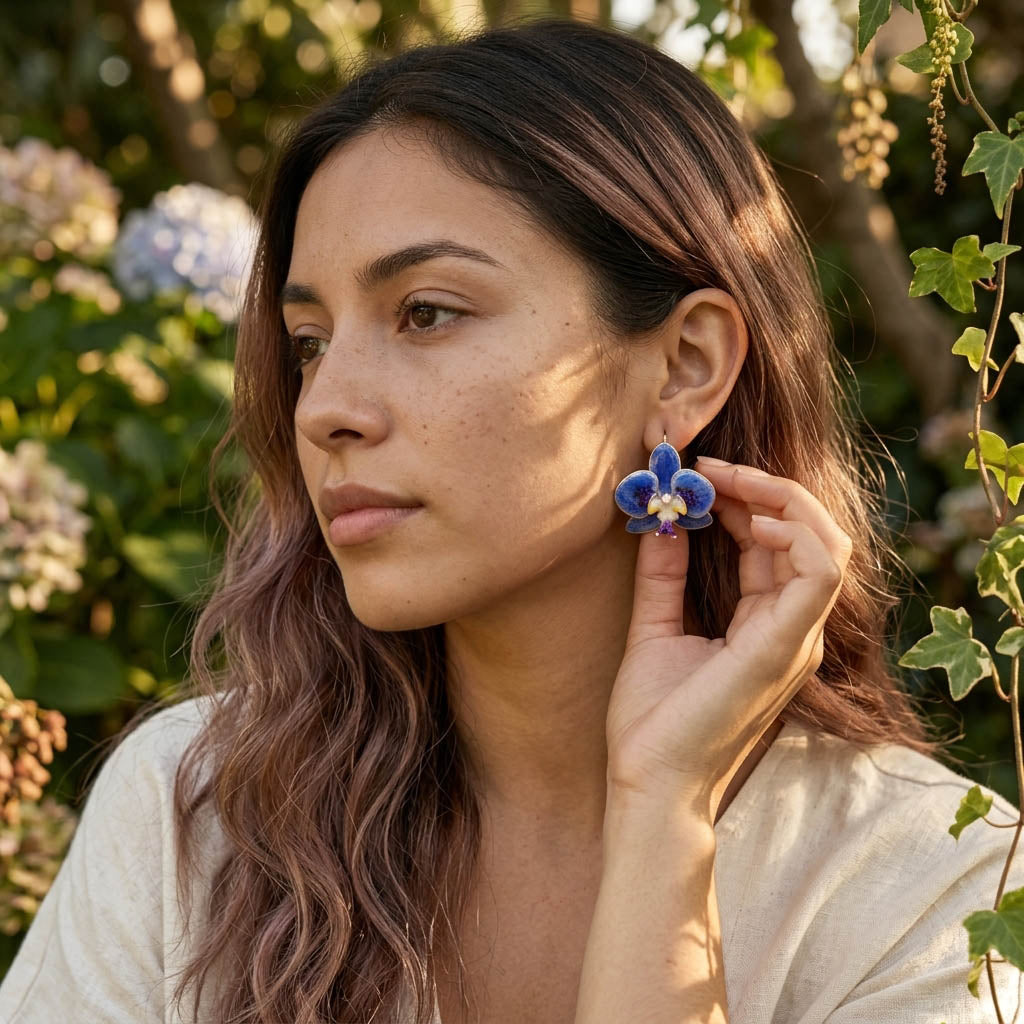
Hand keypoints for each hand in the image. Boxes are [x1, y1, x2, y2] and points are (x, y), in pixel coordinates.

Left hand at [604, 458, 852, 818]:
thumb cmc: (653, 718)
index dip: (742, 498)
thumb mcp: (656, 627)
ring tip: (725, 481)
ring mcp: (796, 639)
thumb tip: (662, 520)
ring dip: (780, 499)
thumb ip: (664, 575)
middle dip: (764, 488)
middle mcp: (792, 629)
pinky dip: (794, 535)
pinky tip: (748, 520)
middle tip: (710, 466)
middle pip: (808, 535)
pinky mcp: (786, 648)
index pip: (774, 543)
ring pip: (826, 544)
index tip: (696, 474)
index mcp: (766, 625)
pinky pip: (819, 574)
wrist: (649, 779)